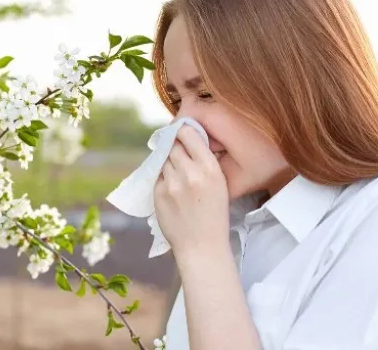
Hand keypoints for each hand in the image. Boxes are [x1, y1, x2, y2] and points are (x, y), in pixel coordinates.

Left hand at [153, 125, 229, 257]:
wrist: (201, 246)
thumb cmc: (214, 215)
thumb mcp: (220, 184)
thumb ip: (204, 162)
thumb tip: (189, 140)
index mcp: (210, 168)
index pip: (189, 134)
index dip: (182, 130)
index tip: (181, 131)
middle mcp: (190, 172)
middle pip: (173, 145)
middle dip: (174, 146)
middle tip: (178, 154)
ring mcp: (172, 183)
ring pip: (163, 159)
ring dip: (168, 162)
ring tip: (177, 176)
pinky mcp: (158, 193)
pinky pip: (157, 176)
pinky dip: (163, 178)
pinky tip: (172, 189)